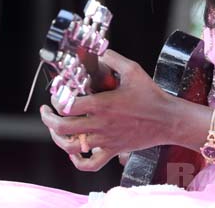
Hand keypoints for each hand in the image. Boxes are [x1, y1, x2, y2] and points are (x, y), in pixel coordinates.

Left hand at [40, 49, 173, 170]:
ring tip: (55, 129)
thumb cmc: (151, 95)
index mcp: (103, 104)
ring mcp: (106, 140)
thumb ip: (114, 59)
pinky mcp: (113, 150)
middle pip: (63, 128)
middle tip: (47, 111)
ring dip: (58, 139)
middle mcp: (101, 124)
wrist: (167, 119)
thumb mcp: (133, 70)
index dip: (57, 99)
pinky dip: (78, 161)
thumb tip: (100, 50)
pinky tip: (75, 152)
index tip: (57, 93)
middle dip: (49, 119)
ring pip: (71, 147)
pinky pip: (90, 165)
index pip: (68, 105)